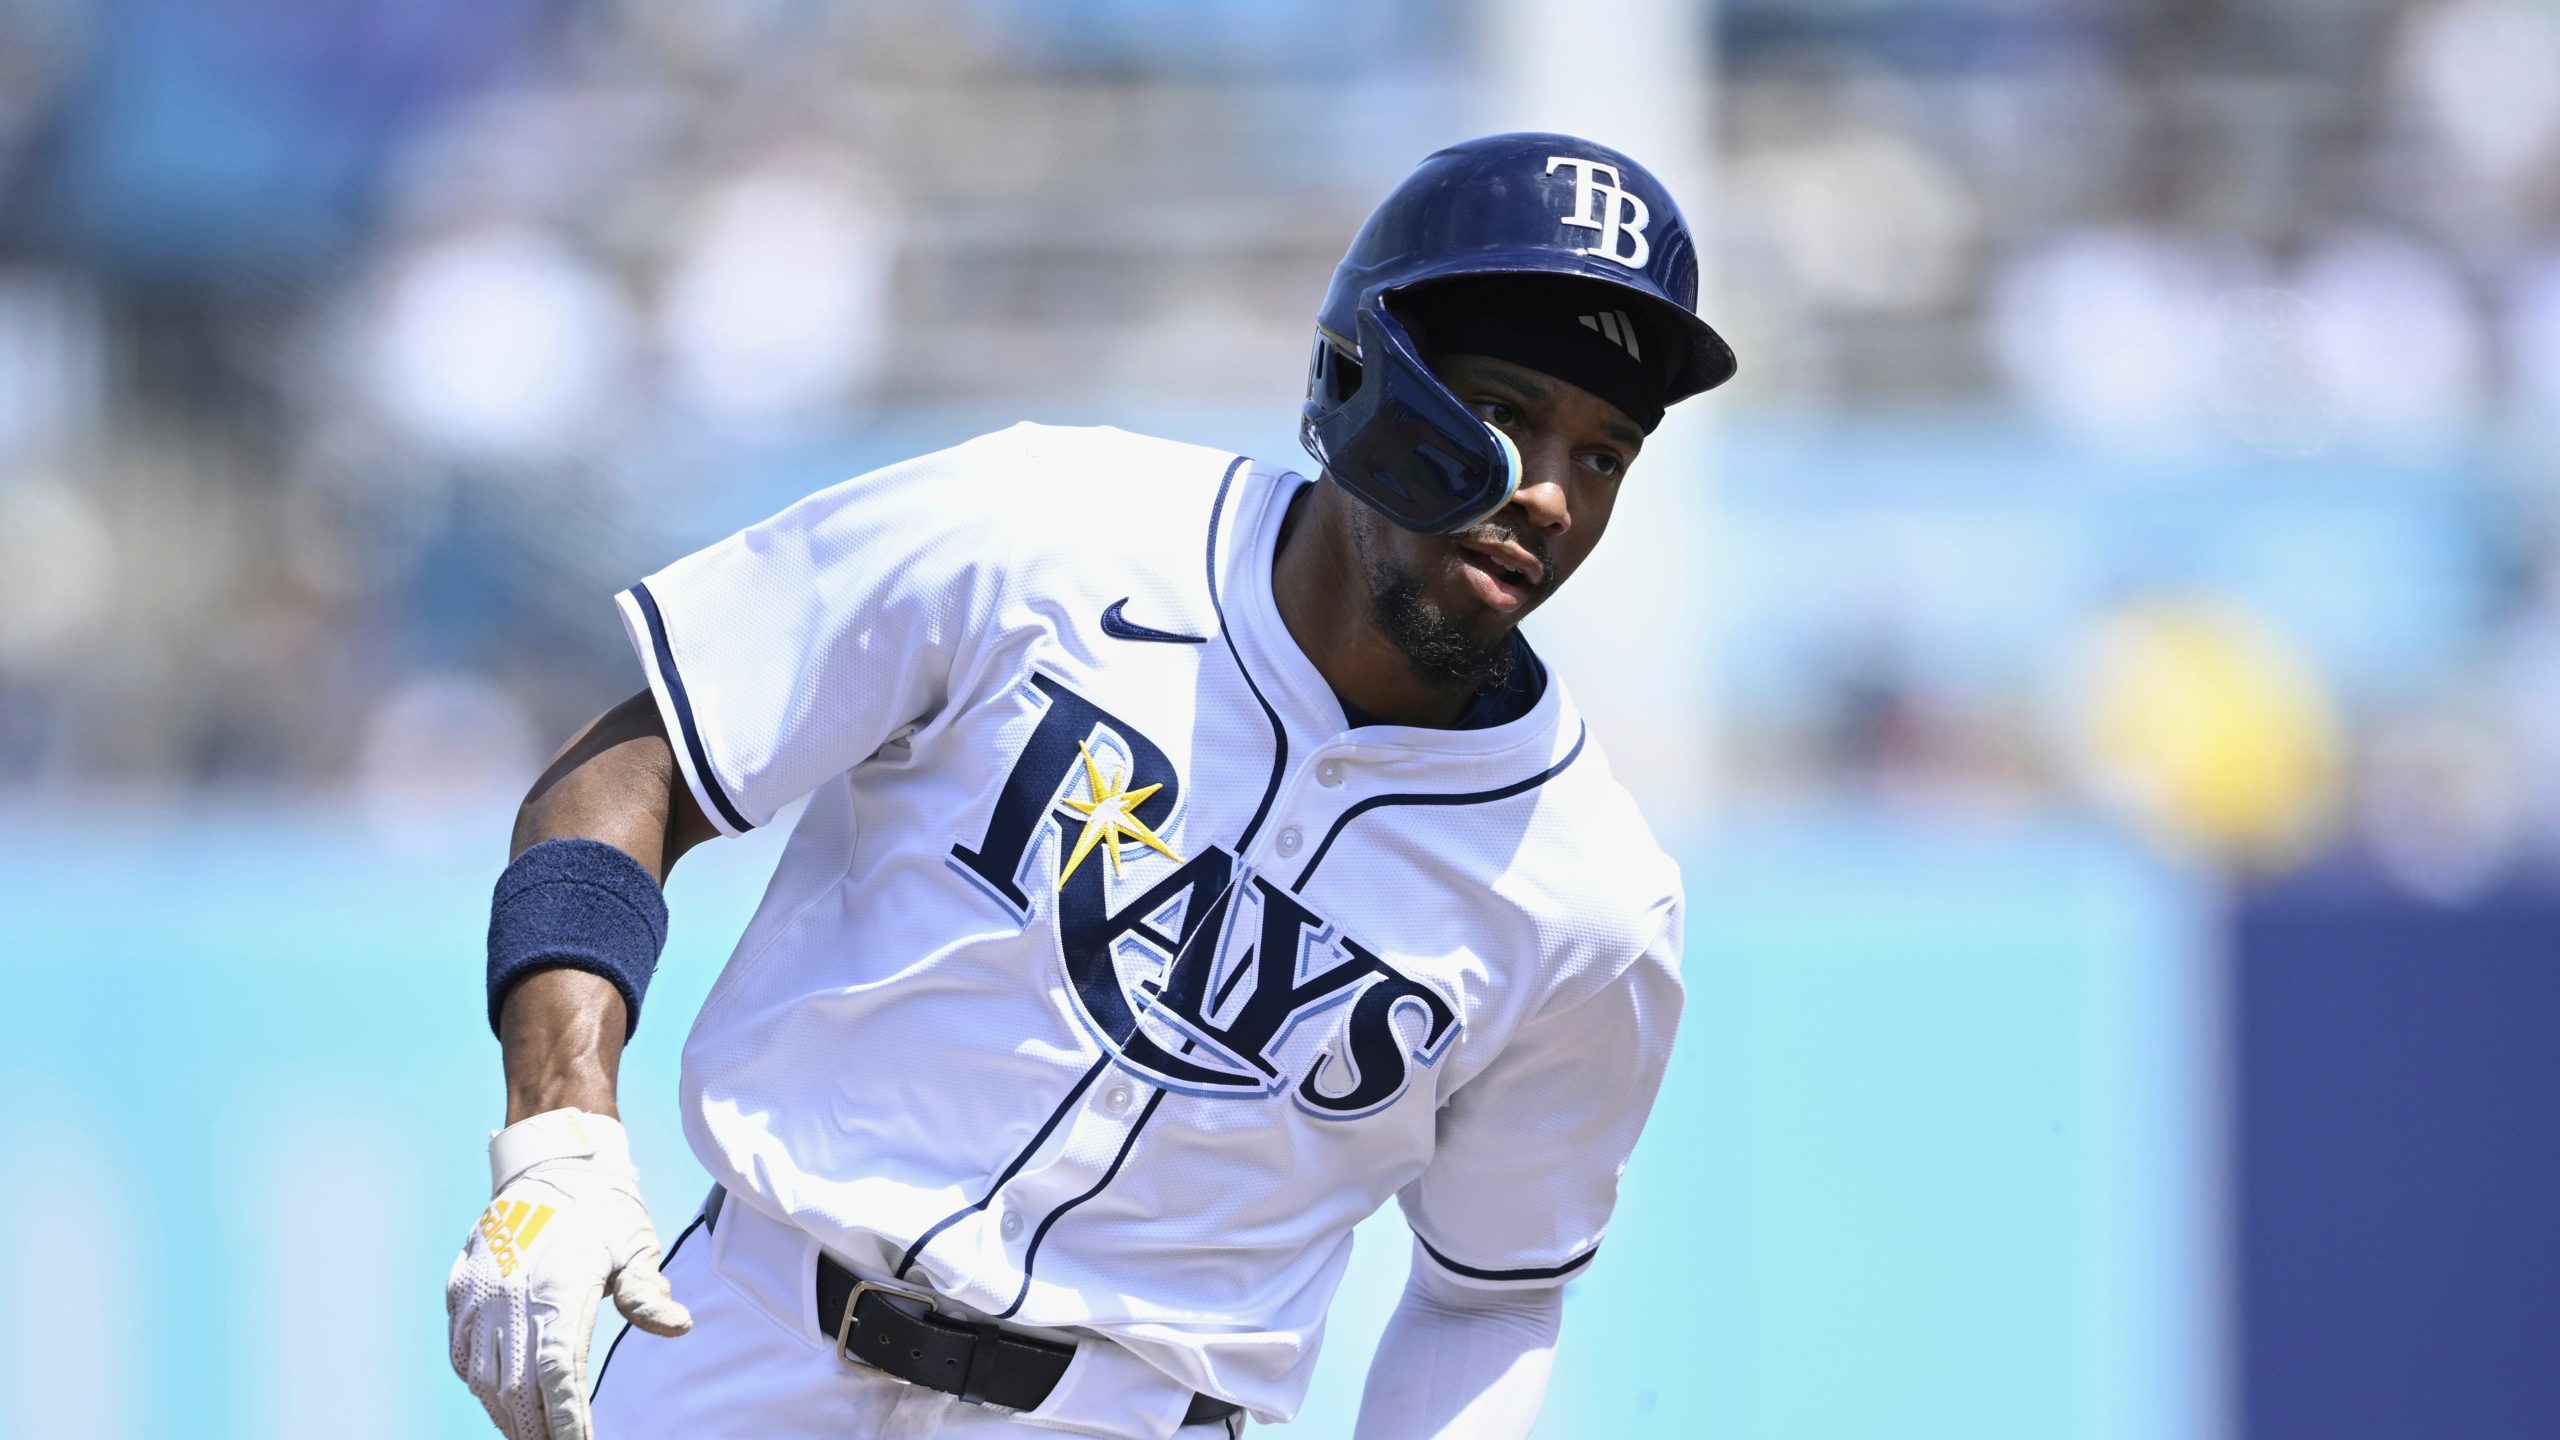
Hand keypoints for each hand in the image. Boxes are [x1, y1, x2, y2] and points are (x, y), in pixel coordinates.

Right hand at [447, 1108, 692, 1438]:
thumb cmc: (602, 1205)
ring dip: (504, 1411)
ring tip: (529, 1433)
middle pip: (516, 1387)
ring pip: (481, 1375)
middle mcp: (510, 1295)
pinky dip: (477, 1381)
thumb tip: (679, 1326)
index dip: (566, 1419)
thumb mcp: (634, 1243)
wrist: (551, 1159)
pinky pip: (460, 1350)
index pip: (559, 1375)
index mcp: (557, 1289)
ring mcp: (479, 1292)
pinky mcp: (461, 1286)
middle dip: (534, 1428)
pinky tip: (497, 1397)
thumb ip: (647, 1292)